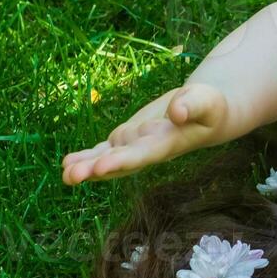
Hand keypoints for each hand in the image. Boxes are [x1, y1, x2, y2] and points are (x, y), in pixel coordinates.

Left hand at [61, 83, 230, 184]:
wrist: (207, 113)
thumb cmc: (211, 105)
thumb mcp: (206, 100)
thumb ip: (193, 105)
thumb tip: (176, 112)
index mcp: (168, 143)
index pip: (143, 154)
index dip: (122, 161)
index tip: (101, 167)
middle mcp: (149, 149)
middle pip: (120, 162)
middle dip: (96, 170)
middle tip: (72, 176)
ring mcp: (136, 145)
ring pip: (108, 159)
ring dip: (87, 167)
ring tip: (65, 174)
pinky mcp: (128, 139)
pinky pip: (105, 150)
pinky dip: (87, 157)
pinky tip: (67, 162)